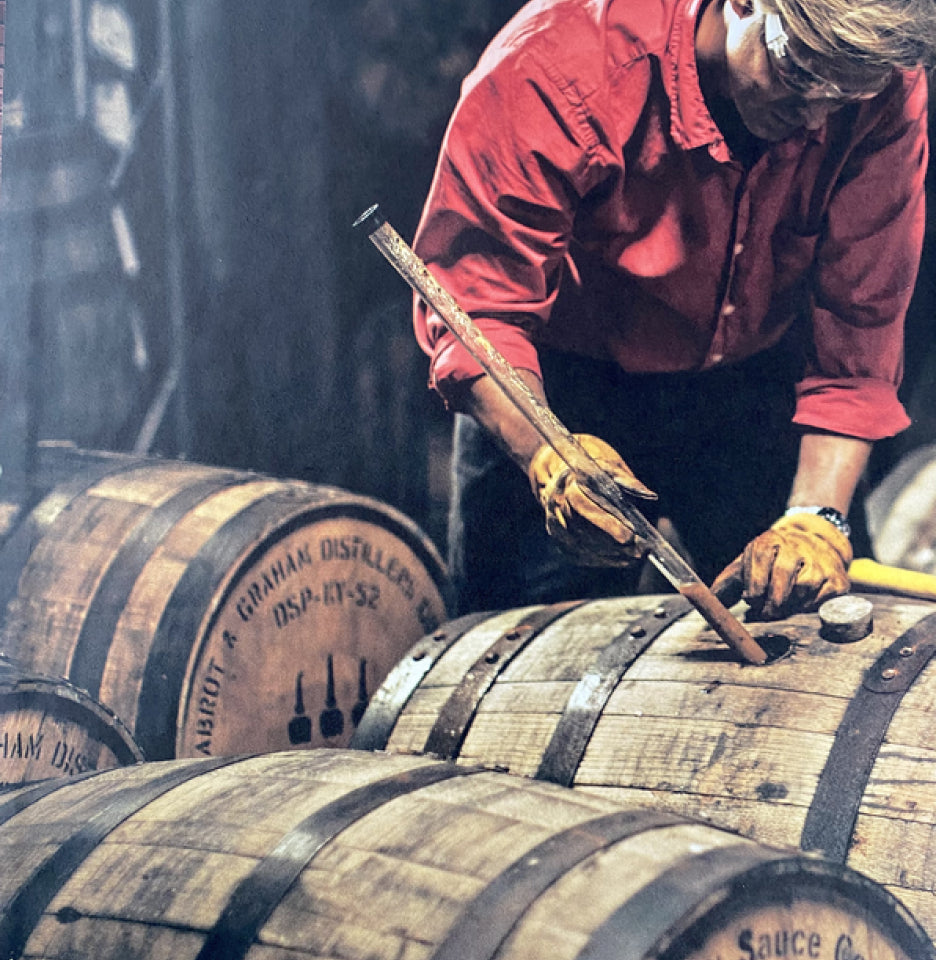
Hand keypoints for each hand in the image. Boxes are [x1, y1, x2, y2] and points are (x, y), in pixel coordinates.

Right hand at [528, 434, 655, 565]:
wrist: (566, 479)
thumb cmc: (594, 472)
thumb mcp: (610, 468)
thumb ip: (628, 481)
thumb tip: (649, 495)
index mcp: (565, 483)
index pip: (582, 505)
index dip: (606, 523)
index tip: (630, 535)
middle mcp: (555, 506)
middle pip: (583, 530)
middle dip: (612, 543)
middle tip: (640, 549)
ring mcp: (556, 527)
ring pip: (583, 547)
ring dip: (611, 554)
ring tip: (638, 555)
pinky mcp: (561, 543)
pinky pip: (582, 556)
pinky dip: (605, 560)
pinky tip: (624, 559)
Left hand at [712, 512, 852, 619]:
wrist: (815, 544)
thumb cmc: (774, 559)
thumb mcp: (748, 563)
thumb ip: (727, 583)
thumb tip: (709, 603)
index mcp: (770, 541)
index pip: (761, 560)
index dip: (754, 585)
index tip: (750, 600)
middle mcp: (797, 546)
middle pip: (784, 575)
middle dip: (771, 600)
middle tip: (764, 613)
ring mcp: (821, 562)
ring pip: (803, 588)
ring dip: (789, 605)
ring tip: (780, 607)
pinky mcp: (838, 579)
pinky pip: (822, 599)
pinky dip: (808, 607)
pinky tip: (799, 604)